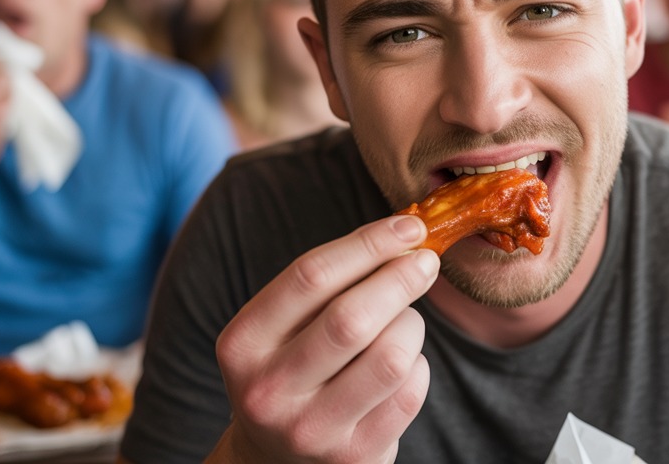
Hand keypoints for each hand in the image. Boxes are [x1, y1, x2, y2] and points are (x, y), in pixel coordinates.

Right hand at [214, 215, 438, 463]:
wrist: (277, 458)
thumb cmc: (293, 367)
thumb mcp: (283, 327)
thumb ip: (330, 284)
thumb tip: (406, 237)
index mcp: (243, 343)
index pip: (310, 277)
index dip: (368, 244)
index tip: (409, 227)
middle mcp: (268, 390)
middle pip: (352, 319)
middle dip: (400, 279)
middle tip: (425, 262)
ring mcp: (310, 430)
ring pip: (390, 356)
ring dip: (411, 326)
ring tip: (405, 322)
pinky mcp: (353, 457)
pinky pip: (409, 393)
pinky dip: (418, 366)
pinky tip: (403, 365)